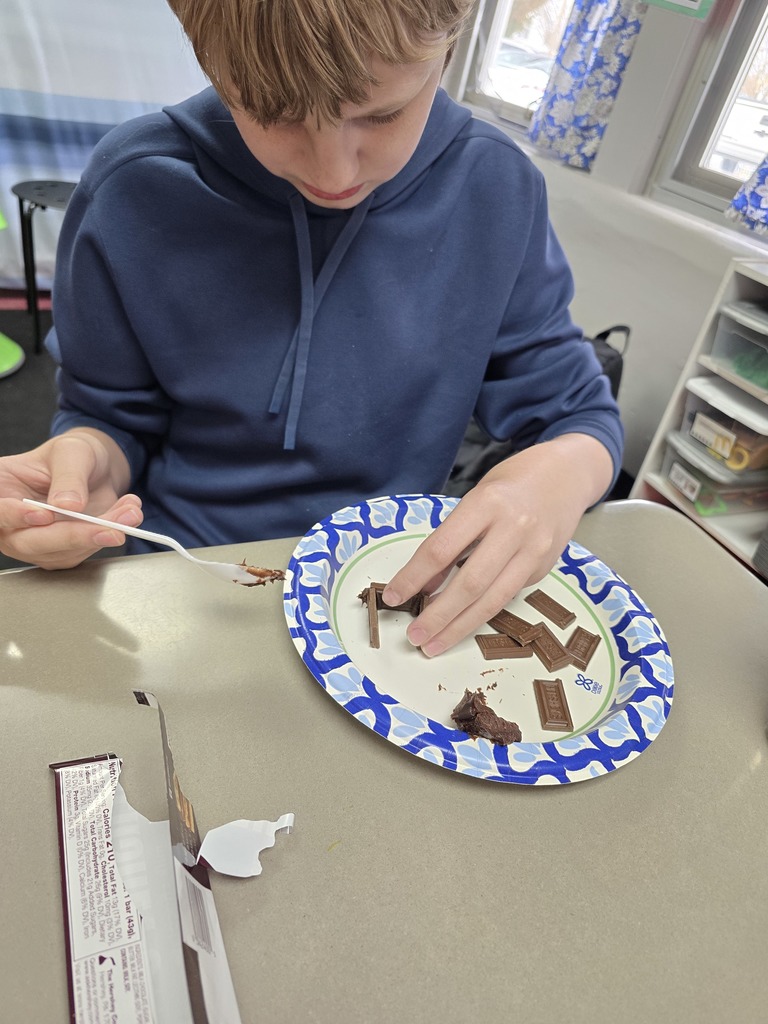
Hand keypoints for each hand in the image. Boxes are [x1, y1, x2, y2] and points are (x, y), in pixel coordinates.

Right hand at [0, 429, 141, 568]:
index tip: (43, 515)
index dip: (15, 516)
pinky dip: (108, 535)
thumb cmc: (74, 455)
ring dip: (99, 535)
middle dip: (71, 537)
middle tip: (107, 529)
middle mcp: (11, 521)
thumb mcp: (72, 452)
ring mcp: (34, 540)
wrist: (95, 468)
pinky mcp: (61, 551)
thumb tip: (66, 506)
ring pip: (61, 552)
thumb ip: (68, 477)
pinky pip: (83, 552)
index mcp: (0, 488)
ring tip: (130, 511)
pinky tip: (128, 514)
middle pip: (29, 542)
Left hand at [382, 434, 613, 656]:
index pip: (441, 548)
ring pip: (492, 600)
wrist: (568, 476)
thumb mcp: (475, 498)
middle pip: (469, 583)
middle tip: (414, 637)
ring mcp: (534, 552)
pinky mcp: (544, 569)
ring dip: (459, 627)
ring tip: (433, 644)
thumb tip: (425, 584)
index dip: (413, 577)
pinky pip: (507, 596)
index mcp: (487, 504)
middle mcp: (514, 529)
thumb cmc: (511, 483)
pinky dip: (481, 612)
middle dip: (438, 616)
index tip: (393, 597)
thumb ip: (453, 538)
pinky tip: (462, 623)